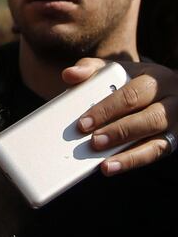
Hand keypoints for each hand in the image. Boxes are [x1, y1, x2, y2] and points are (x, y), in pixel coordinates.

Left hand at [64, 58, 177, 172]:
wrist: (158, 90)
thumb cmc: (130, 81)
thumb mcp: (114, 70)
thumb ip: (90, 69)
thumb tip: (69, 75)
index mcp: (155, 79)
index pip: (130, 95)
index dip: (106, 110)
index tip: (83, 124)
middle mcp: (170, 101)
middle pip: (147, 118)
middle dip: (118, 132)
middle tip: (93, 142)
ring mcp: (174, 124)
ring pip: (156, 142)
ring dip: (128, 155)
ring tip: (104, 165)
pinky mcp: (172, 141)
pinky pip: (155, 154)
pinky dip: (133, 162)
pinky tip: (112, 167)